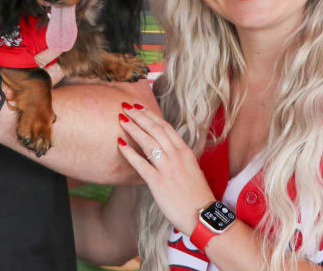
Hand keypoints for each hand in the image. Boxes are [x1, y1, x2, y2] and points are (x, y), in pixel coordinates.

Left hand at [117, 105, 214, 234]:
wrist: (202, 215)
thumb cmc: (196, 195)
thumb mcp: (191, 169)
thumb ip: (178, 157)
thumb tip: (166, 149)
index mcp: (185, 151)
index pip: (165, 127)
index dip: (151, 116)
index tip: (140, 108)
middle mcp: (176, 156)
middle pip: (155, 130)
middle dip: (139, 116)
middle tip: (126, 107)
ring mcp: (167, 168)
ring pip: (147, 142)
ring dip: (133, 128)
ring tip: (121, 119)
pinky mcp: (158, 182)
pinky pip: (140, 163)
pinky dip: (129, 152)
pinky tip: (120, 144)